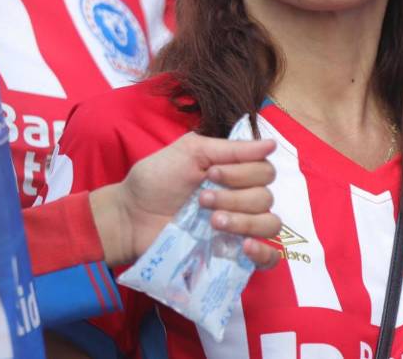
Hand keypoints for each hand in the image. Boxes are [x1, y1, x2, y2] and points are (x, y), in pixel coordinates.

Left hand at [89, 133, 282, 268]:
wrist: (130, 216)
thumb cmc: (156, 180)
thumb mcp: (191, 152)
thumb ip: (231, 149)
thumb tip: (272, 144)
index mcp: (235, 174)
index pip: (265, 171)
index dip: (243, 173)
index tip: (211, 174)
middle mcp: (242, 199)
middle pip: (266, 198)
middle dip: (234, 198)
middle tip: (202, 200)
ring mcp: (239, 229)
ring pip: (269, 225)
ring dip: (244, 221)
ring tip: (213, 222)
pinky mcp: (232, 255)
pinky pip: (269, 258)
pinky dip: (264, 252)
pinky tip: (245, 247)